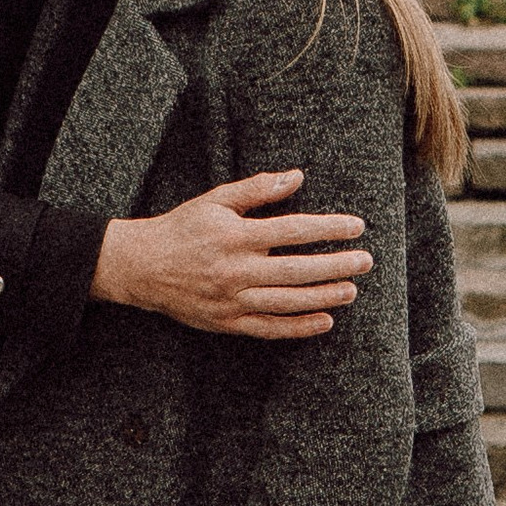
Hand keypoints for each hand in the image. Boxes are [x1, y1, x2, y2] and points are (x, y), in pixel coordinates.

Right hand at [91, 173, 369, 336]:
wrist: (141, 267)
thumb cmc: (182, 228)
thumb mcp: (215, 200)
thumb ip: (257, 189)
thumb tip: (297, 177)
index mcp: (236, 236)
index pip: (293, 231)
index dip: (328, 228)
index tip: (356, 226)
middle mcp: (237, 270)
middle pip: (297, 270)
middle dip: (336, 265)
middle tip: (365, 261)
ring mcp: (232, 300)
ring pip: (288, 302)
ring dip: (324, 296)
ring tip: (351, 289)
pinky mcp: (227, 323)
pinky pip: (270, 329)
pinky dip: (299, 327)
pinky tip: (324, 321)